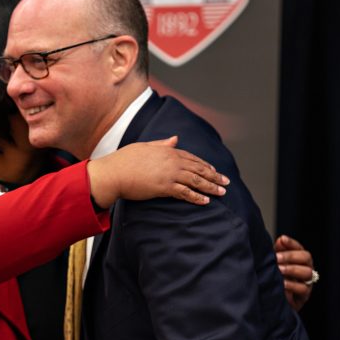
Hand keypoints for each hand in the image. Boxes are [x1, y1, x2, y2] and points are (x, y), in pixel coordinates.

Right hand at [86, 136, 228, 208]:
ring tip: (221, 193)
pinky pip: (185, 192)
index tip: (214, 170)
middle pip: (198, 168)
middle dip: (214, 176)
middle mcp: (172, 161)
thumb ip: (162, 143)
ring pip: (196, 180)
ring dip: (210, 187)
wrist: (114, 173)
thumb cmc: (125, 160)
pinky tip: (206, 201)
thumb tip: (175, 139)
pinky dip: (197, 197)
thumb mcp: (145, 147)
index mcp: (167, 150)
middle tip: (226, 182)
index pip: (192, 157)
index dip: (205, 165)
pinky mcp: (165, 187)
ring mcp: (169, 174)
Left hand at [275, 234, 314, 311]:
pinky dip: (293, 285)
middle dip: (290, 256)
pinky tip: (282, 283)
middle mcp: (306, 269)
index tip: (282, 239)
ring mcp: (307, 283)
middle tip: (276, 258)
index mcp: (299, 260)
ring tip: (279, 270)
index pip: (299, 248)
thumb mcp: (274, 265)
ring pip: (308, 272)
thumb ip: (278, 252)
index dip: (292, 243)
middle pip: (306, 257)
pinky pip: (303, 289)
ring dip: (292, 269)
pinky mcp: (304, 296)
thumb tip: (281, 240)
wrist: (272, 303)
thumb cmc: (274, 280)